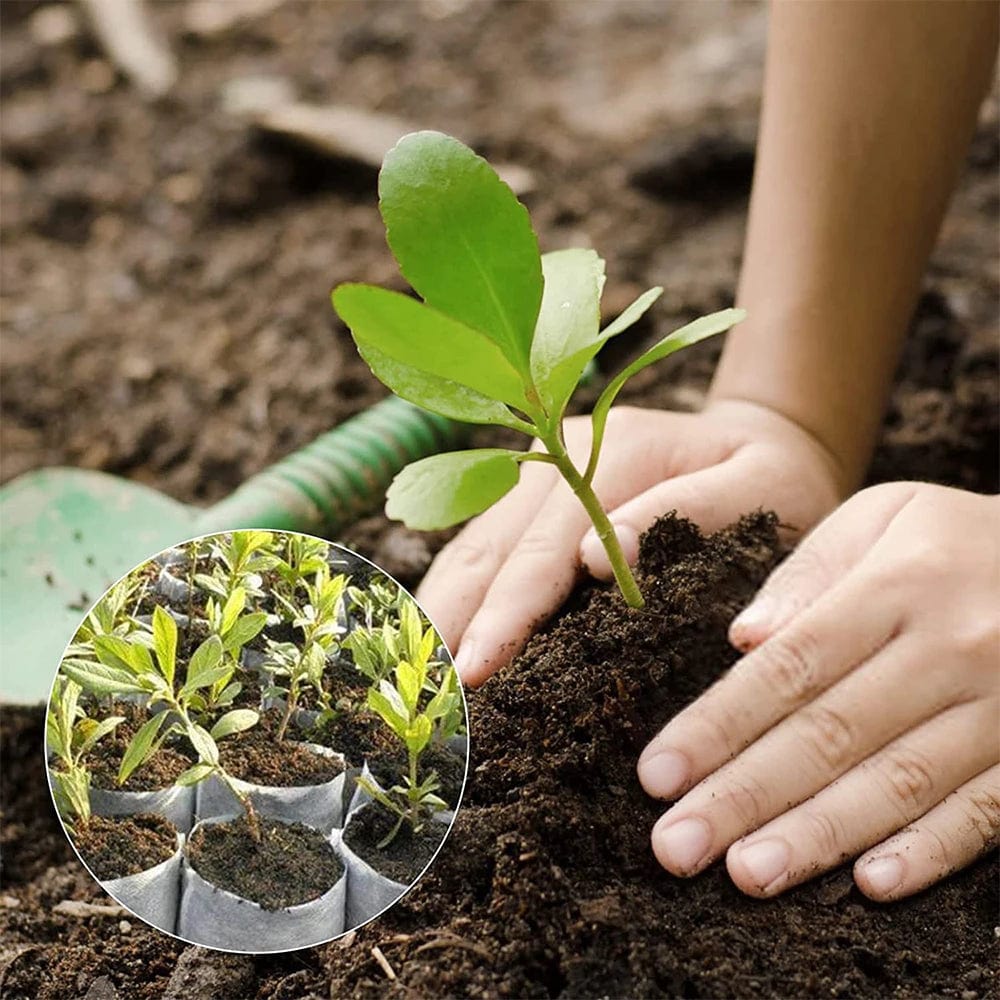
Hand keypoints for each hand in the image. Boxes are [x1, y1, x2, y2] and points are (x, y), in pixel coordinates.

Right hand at [417, 399, 843, 685]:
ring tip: (412, 678)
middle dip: (453, 622)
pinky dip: (454, 597)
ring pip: (471, 547)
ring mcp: (539, 471)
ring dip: (440, 612)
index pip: (544, 547)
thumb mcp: (765, 489)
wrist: (763, 443)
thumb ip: (696, 511)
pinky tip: (436, 640)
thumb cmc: (775, 482)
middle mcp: (561, 454)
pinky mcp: (531, 497)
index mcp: (616, 450)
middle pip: (490, 547)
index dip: (505, 613)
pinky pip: (480, 549)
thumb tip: (597, 561)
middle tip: (421, 695)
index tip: (472, 673)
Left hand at [639, 482, 998, 900]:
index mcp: (896, 585)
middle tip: (676, 848)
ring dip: (819, 834)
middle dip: (745, 795)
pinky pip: (986, 811)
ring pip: (900, 782)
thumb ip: (808, 572)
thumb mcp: (882, 516)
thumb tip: (743, 639)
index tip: (656, 775)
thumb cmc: (954, 537)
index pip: (790, 668)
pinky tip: (870, 886)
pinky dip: (931, 851)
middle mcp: (951, 647)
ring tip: (747, 874)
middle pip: (831, 734)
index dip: (718, 726)